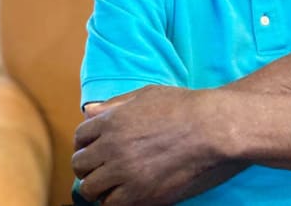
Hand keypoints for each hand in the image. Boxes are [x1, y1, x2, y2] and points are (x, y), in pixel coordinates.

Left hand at [72, 85, 222, 205]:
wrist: (210, 127)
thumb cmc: (182, 106)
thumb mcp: (146, 95)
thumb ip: (115, 104)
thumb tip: (88, 112)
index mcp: (113, 121)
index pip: (80, 136)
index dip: (86, 141)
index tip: (94, 146)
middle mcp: (113, 148)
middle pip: (80, 164)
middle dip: (88, 164)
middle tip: (101, 165)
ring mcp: (125, 173)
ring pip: (90, 189)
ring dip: (98, 185)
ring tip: (111, 181)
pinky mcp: (141, 194)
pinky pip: (111, 205)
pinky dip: (113, 200)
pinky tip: (125, 191)